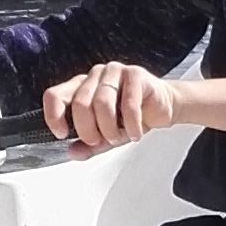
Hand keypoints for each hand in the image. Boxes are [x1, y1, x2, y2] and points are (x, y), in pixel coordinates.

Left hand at [43, 60, 225, 156]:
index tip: (62, 133)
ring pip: (100, 104)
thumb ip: (89, 143)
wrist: (170, 107)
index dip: (55, 114)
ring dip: (113, 129)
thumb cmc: (136, 117)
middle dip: (92, 131)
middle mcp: (97, 75)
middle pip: (80, 105)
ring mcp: (117, 72)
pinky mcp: (139, 76)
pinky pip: (128, 104)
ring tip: (126, 135)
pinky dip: (132, 124)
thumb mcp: (109, 135)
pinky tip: (140, 131)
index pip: (56, 94)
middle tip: (108, 140)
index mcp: (83, 86)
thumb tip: (71, 153)